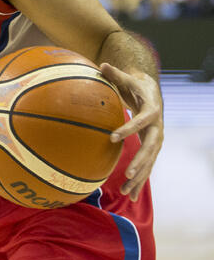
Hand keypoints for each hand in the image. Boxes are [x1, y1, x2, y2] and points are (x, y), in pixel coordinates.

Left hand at [101, 63, 163, 200]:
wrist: (152, 93)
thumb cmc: (136, 84)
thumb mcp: (127, 78)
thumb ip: (115, 73)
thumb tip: (101, 64)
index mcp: (152, 111)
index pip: (141, 121)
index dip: (128, 128)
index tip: (111, 137)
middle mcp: (157, 128)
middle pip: (151, 148)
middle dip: (141, 162)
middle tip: (128, 175)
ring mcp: (156, 140)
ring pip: (150, 162)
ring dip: (140, 178)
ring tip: (126, 192)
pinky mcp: (151, 148)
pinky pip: (147, 166)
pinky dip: (139, 181)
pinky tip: (129, 195)